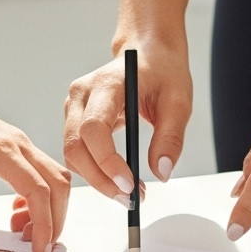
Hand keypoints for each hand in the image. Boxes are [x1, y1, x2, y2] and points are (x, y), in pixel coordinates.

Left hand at [0, 80, 70, 251]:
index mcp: (3, 150)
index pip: (38, 190)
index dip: (44, 225)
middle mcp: (19, 144)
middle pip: (58, 184)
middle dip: (55, 220)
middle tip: (39, 248)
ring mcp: (20, 142)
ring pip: (53, 177)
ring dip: (48, 208)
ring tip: (23, 231)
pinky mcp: (15, 145)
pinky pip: (41, 172)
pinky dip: (38, 196)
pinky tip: (17, 210)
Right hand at [61, 39, 192, 203]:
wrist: (148, 51)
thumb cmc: (162, 70)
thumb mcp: (178, 101)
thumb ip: (170, 137)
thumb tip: (161, 172)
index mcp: (106, 83)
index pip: (94, 127)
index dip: (106, 160)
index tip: (129, 184)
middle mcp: (82, 93)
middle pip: (75, 145)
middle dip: (100, 179)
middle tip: (130, 200)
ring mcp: (75, 105)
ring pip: (72, 153)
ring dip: (96, 179)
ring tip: (129, 192)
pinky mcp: (76, 117)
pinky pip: (76, 151)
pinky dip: (93, 171)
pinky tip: (118, 179)